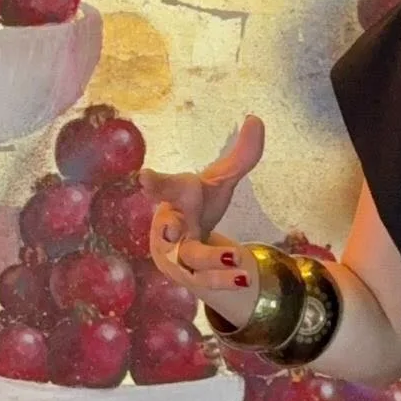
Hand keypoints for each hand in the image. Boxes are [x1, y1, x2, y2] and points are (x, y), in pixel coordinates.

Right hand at [143, 116, 264, 307]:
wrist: (187, 247)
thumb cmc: (199, 207)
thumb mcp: (220, 181)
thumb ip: (241, 156)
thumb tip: (256, 118)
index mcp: (175, 198)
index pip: (162, 187)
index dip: (153, 183)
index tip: (144, 177)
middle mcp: (170, 227)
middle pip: (169, 229)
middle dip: (170, 229)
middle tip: (175, 229)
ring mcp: (176, 255)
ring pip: (190, 259)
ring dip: (211, 260)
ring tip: (235, 257)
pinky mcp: (188, 276)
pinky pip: (203, 280)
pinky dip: (222, 281)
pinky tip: (243, 279)